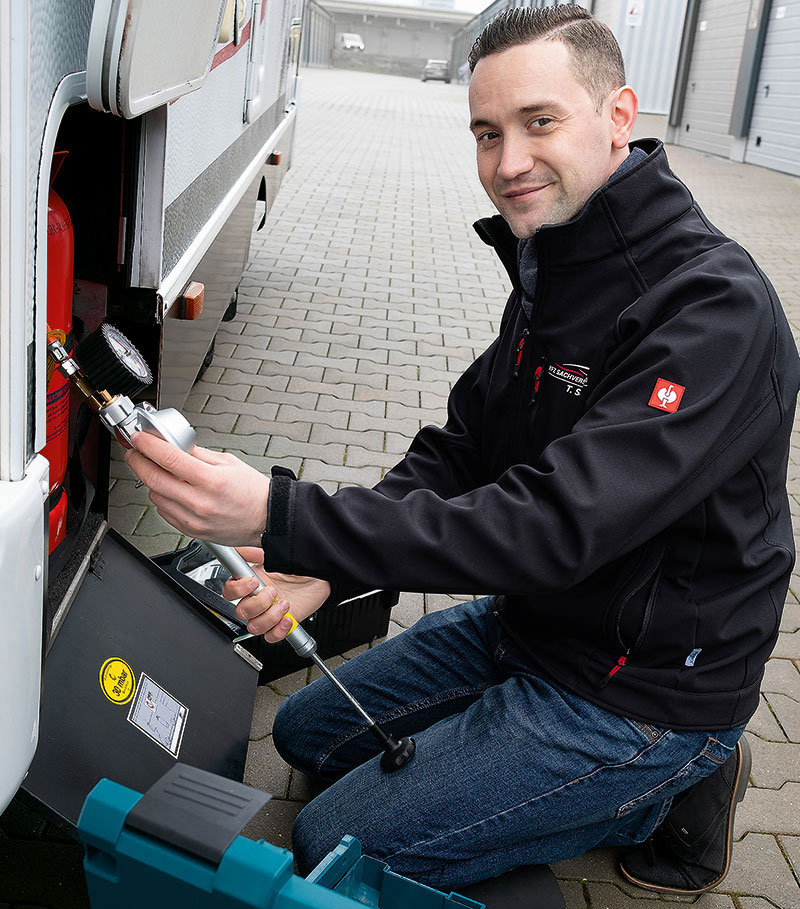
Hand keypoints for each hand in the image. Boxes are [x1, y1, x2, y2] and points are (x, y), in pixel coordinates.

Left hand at [124, 432, 269, 546]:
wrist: (266, 520)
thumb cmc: (252, 492)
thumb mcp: (228, 462)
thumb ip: (198, 454)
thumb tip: (174, 445)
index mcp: (212, 480)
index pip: (169, 459)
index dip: (148, 445)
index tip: (139, 439)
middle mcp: (200, 502)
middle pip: (154, 479)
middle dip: (138, 462)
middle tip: (136, 452)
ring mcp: (193, 519)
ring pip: (155, 497)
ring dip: (151, 481)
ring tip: (160, 472)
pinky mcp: (190, 530)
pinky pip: (164, 512)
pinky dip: (162, 498)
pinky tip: (172, 490)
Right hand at [223, 548, 330, 641]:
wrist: (320, 577)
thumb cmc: (298, 565)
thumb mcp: (274, 554)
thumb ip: (254, 552)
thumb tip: (237, 548)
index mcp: (250, 582)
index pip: (229, 592)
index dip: (237, 590)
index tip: (253, 582)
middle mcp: (256, 600)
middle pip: (241, 612)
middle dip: (258, 603)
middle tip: (273, 592)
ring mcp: (268, 613)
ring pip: (254, 627)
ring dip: (269, 617)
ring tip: (284, 604)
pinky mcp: (280, 624)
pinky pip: (270, 637)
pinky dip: (278, 630)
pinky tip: (288, 618)